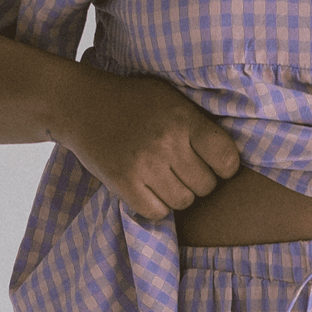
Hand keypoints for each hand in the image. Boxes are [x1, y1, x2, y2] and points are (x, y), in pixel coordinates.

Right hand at [47, 71, 241, 220]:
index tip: (214, 164)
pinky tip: (148, 189)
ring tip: (163, 177)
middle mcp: (166, 143)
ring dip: (177, 195)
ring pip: (183, 202)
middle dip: (198, 181)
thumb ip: (199, 123)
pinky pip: (157, 213)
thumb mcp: (171, 99)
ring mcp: (144, 165)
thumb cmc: (133, 102)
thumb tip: (232, 158)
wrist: (79, 105)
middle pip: (206, 186)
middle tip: (180, 168)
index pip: (227, 159)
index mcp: (184, 120)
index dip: (225, 167)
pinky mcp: (123, 184)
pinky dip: (155, 206)